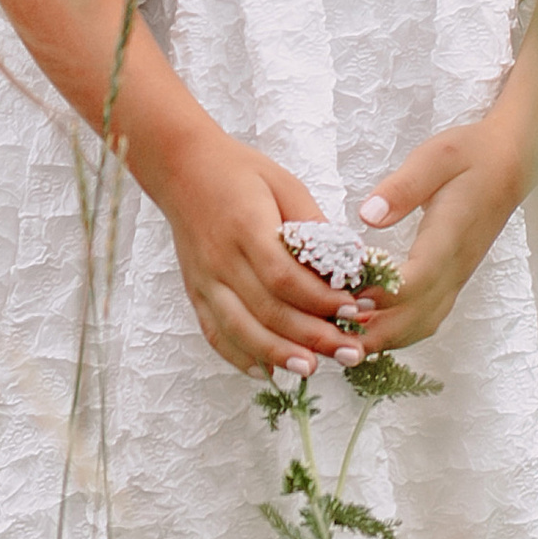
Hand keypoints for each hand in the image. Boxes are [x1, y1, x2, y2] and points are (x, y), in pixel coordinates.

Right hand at [136, 123, 356, 377]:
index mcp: (246, 227)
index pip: (284, 277)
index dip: (321, 301)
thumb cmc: (239, 173)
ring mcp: (204, 280)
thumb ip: (313, 225)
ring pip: (240, 329)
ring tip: (312, 368)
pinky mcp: (195, 291)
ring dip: (278, 354)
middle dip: (312, 337)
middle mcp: (221, 259)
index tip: (355, 310)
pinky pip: (215, 332)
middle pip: (267, 311)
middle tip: (349, 351)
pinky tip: (267, 371)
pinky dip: (239, 356)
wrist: (181, 167)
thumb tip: (348, 264)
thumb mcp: (285, 185)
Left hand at [349, 118, 525, 350]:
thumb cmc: (471, 155)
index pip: (417, 280)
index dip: (382, 296)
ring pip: (421, 325)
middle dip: (374, 332)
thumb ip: (403, 187)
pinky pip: (426, 318)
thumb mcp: (435, 157)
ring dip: (383, 339)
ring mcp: (456, 278)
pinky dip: (396, 331)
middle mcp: (455, 268)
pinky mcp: (452, 280)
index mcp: (450, 238)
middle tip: (329, 336)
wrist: (511, 163)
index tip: (347, 299)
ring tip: (341, 341)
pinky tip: (367, 328)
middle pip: (416, 317)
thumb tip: (368, 215)